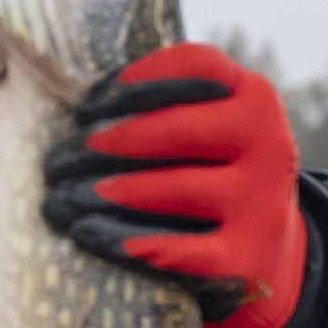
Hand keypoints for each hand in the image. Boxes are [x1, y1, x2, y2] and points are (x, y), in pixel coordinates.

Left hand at [42, 42, 307, 327]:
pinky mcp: (246, 259)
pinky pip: (180, 251)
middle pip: (180, 129)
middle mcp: (269, 144)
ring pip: (178, 188)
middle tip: (57, 161)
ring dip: (110, 192)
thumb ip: (165, 103)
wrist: (264, 248)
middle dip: (109, 143)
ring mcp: (262, 203)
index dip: (137, 78)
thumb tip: (73, 98)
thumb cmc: (210, 172)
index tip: (85, 104)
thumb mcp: (208, 127)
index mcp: (255, 98)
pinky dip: (128, 242)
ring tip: (61, 198)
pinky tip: (87, 234)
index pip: (195, 68)